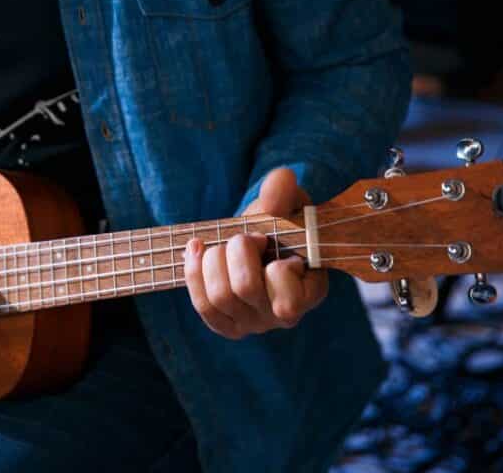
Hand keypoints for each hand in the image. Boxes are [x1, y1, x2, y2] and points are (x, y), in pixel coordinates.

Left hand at [183, 168, 327, 339]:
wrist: (259, 240)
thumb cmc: (279, 226)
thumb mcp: (286, 205)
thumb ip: (285, 193)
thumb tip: (282, 179)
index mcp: (309, 293)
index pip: (288, 301)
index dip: (277, 268)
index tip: (274, 243)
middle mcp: (282, 317)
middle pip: (245, 289)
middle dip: (238, 249)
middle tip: (247, 237)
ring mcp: (252, 323)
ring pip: (219, 296)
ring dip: (214, 258)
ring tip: (223, 244)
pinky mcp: (226, 324)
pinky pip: (202, 305)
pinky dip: (193, 271)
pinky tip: (196, 249)